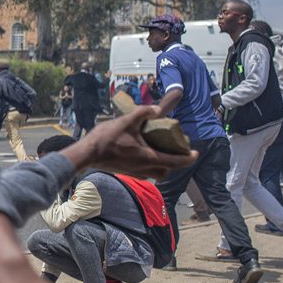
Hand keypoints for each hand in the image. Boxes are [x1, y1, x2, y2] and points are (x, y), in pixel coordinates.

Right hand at [61, 106, 197, 179]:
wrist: (87, 154)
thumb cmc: (107, 139)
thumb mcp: (126, 121)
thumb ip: (143, 112)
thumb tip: (157, 109)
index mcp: (149, 157)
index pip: (177, 161)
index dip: (189, 158)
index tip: (196, 153)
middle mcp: (145, 168)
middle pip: (167, 170)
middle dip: (175, 163)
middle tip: (176, 151)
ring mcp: (135, 172)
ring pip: (155, 172)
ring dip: (162, 165)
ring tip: (160, 152)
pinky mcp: (126, 172)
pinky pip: (144, 171)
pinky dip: (149, 164)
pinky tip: (142, 153)